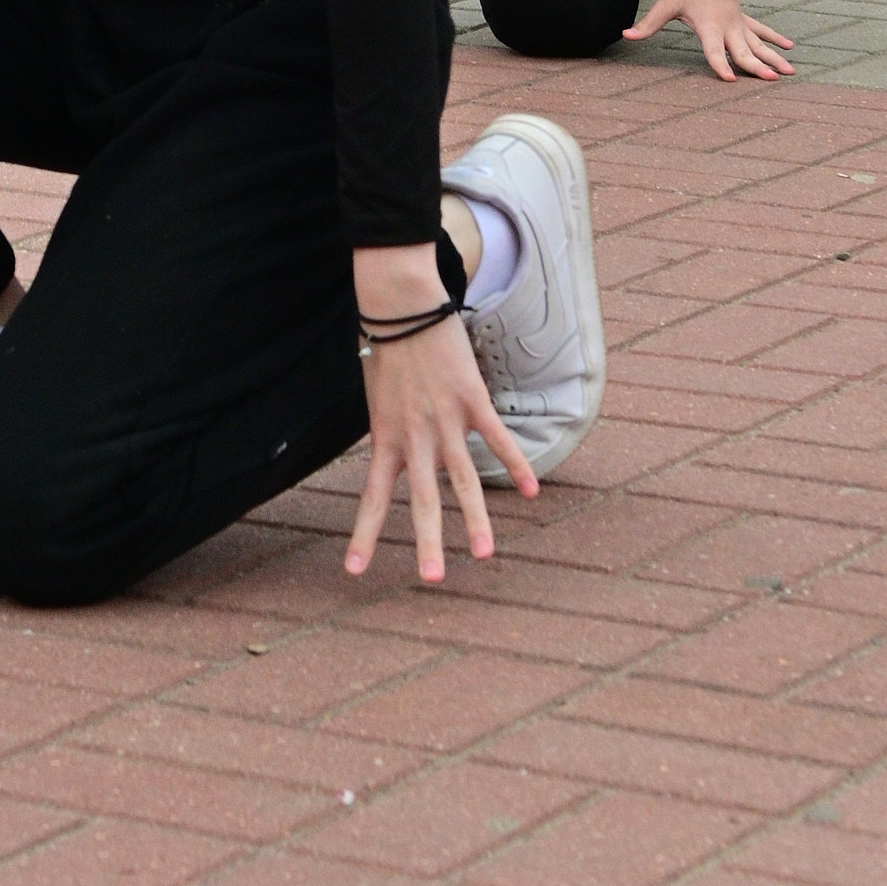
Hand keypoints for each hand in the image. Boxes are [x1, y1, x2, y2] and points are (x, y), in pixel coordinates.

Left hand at [345, 248, 534, 583]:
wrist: (401, 306)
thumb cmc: (386, 351)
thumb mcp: (377, 400)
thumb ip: (390, 434)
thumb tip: (397, 458)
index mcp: (386, 438)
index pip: (373, 497)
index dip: (364, 535)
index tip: (354, 571)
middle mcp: (415, 437)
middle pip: (423, 499)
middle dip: (427, 541)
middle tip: (430, 579)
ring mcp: (445, 420)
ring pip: (463, 480)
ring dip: (476, 519)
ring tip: (484, 554)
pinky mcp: (472, 401)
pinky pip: (497, 440)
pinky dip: (516, 465)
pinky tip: (532, 491)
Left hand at [625, 0, 793, 80]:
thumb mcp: (666, 3)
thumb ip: (648, 23)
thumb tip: (626, 35)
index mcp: (709, 27)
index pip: (715, 51)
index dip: (720, 65)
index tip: (730, 78)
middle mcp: (727, 27)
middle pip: (744, 51)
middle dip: (758, 66)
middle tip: (772, 79)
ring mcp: (738, 23)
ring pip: (759, 44)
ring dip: (774, 58)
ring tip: (790, 72)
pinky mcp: (742, 17)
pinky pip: (761, 31)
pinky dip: (775, 39)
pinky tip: (789, 48)